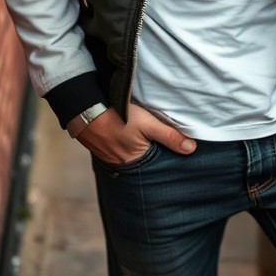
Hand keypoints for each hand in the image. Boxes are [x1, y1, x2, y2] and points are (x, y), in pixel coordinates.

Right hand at [67, 101, 196, 163]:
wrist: (84, 110)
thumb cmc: (117, 117)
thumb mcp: (148, 124)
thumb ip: (169, 136)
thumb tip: (192, 149)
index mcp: (136, 163)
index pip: (158, 166)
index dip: (167, 160)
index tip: (179, 155)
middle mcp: (123, 165)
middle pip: (145, 163)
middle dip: (154, 157)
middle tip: (164, 148)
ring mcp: (111, 157)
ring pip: (133, 157)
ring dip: (140, 150)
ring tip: (149, 142)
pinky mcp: (103, 148)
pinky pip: (120, 151)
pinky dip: (127, 146)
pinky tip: (131, 138)